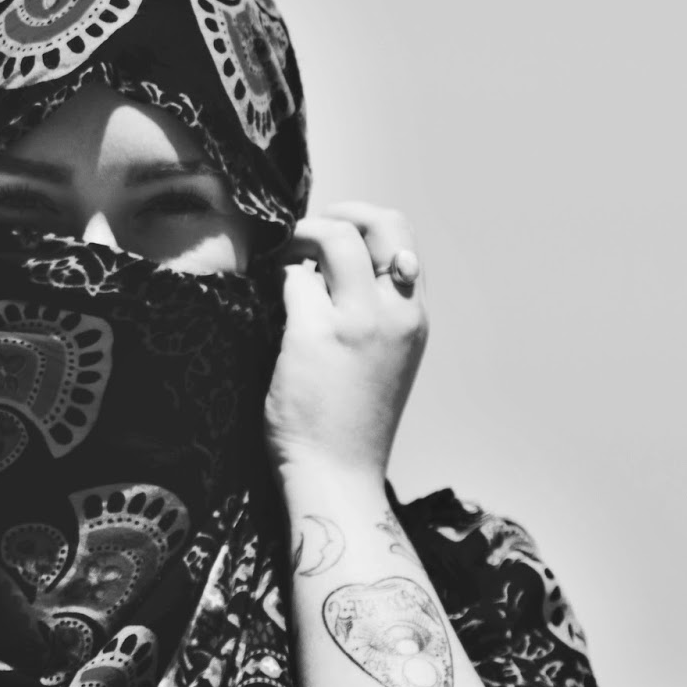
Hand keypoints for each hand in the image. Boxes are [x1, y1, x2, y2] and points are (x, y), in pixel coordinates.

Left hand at [265, 202, 428, 487]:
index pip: (403, 239)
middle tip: (306, 232)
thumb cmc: (353, 421)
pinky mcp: (314, 334)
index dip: (365, 224)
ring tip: (283, 258)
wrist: (336, 473)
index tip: (336, 235)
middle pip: (378, 222)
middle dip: (339, 213)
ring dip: (301, 237)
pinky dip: (280, 278)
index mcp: (414, 317)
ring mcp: (356, 321)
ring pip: (334, 237)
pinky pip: (294, 278)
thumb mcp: (389, 357)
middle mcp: (394, 312)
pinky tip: (271, 299)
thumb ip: (379, 309)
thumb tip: (339, 261)